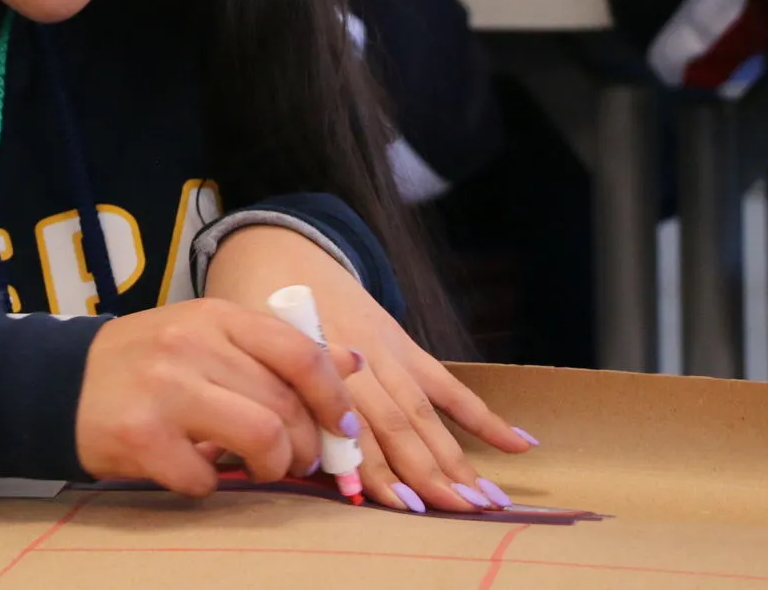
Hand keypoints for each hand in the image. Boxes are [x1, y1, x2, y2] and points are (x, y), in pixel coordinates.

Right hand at [75, 297, 363, 495]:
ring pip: (260, 438)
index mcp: (213, 316)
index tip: (345, 427)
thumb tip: (352, 361)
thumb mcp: (207, 336)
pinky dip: (208, 484)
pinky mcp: (141, 436)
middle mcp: (191, 345)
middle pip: (285, 404)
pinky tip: (193, 470)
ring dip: (270, 467)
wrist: (58, 383)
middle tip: (295, 460)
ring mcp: (165, 390)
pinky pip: (205, 477)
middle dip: (305, 445)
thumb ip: (275, 349)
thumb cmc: (145, 363)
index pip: (299, 352)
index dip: (334, 397)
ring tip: (257, 470)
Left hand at [201, 226, 535, 512]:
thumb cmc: (256, 317)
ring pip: (424, 412)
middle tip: (459, 512)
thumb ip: (267, 399)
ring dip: (455, 457)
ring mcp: (386, 353)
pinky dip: (481, 415)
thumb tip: (273, 459)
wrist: (280, 255)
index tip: (400, 502)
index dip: (374, 465)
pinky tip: (517, 443)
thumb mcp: (250, 353)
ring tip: (486, 498)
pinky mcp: (405, 346)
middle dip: (428, 473)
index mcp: (315, 365)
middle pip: (396, 425)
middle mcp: (357, 361)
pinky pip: (446, 384)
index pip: (349, 424)